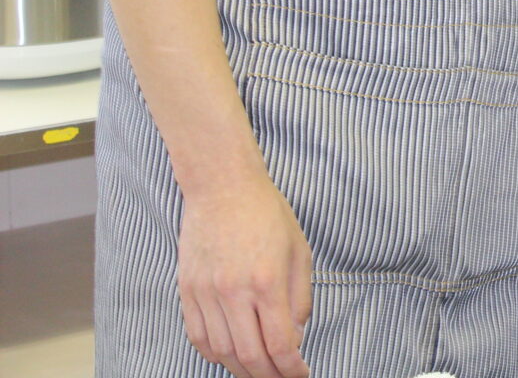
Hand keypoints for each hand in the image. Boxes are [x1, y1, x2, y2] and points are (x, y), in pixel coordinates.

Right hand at [176, 177, 311, 377]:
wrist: (222, 187)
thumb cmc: (267, 214)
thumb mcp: (300, 252)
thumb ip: (299, 299)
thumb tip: (295, 338)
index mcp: (267, 281)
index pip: (279, 345)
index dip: (291, 369)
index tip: (301, 374)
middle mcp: (234, 292)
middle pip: (249, 356)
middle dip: (269, 376)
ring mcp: (206, 292)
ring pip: (221, 352)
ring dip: (241, 369)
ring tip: (258, 371)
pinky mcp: (187, 290)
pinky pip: (198, 336)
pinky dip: (214, 354)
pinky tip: (230, 355)